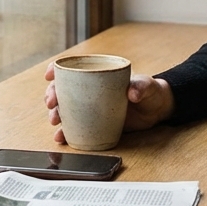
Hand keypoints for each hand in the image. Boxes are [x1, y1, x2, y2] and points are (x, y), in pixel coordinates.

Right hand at [43, 62, 174, 144]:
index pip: (72, 68)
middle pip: (63, 90)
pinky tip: (61, 137)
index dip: (57, 69)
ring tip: (55, 121)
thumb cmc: (150, 91)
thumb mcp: (147, 86)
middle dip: (52, 95)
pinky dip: (66, 133)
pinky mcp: (94, 123)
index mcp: (98, 74)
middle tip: (52, 104)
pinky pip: (75, 127)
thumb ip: (141, 87)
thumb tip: (132, 93)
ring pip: (65, 109)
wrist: (156, 110)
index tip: (50, 76)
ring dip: (56, 114)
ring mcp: (90, 107)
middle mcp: (90, 90)